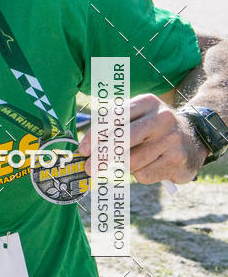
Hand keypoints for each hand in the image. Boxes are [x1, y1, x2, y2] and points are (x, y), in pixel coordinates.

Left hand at [78, 94, 208, 183]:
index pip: (114, 118)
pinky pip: (143, 174)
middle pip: (121, 140)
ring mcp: (171, 139)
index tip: (82, 150)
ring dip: (126, 165)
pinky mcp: (176, 160)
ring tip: (137, 158)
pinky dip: (141, 174)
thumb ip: (115, 127)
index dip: (94, 136)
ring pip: (131, 161)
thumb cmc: (155, 130)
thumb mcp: (139, 118)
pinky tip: (151, 165)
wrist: (195, 139)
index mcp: (147, 102)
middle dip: (101, 155)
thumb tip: (86, 148)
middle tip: (88, 167)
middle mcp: (161, 118)